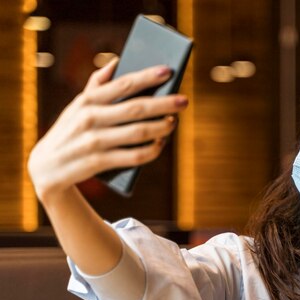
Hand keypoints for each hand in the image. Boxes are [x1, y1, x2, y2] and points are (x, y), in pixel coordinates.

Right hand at [28, 57, 188, 204]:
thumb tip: (117, 62)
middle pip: (136, 108)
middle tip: (184, 101)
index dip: (147, 77)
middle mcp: (90, 118)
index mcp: (87, 100)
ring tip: (174, 122)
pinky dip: (151, 150)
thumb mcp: (77, 107)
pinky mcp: (98, 162)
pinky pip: (133, 156)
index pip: (123, 84)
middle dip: (164, 104)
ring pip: (138, 132)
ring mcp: (94, 141)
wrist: (47, 169)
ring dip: (161, 127)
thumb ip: (96, 86)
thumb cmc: (70, 132)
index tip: (169, 71)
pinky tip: (161, 143)